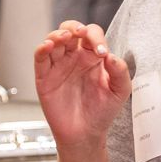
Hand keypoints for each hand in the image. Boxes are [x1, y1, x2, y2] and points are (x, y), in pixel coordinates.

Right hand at [34, 21, 130, 150]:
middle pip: (70, 30)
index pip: (92, 35)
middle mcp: (75, 57)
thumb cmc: (102, 112)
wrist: (85, 134)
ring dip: (57, 34)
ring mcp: (58, 66)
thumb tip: (111, 56)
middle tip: (80, 33)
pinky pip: (40, 58)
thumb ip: (120, 71)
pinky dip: (41, 48)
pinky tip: (47, 46)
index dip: (96, 38)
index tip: (102, 53)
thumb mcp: (119, 91)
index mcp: (93, 57)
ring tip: (64, 37)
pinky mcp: (44, 77)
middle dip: (74, 27)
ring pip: (53, 39)